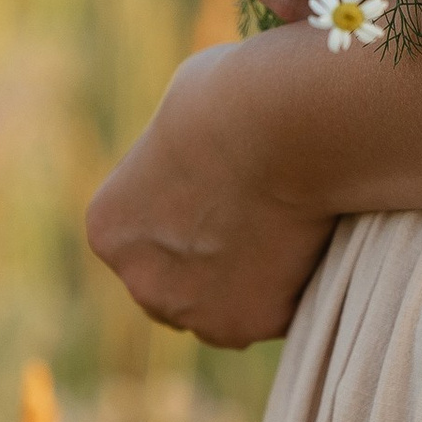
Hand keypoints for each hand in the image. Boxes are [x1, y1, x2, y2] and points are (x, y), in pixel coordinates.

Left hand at [84, 44, 332, 346]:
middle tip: (256, 217)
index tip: (222, 188)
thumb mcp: (178, 117)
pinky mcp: (260, 321)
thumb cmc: (232, 100)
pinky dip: (295, 285)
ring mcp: (202, 311)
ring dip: (250, 282)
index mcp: (110, 229)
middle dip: (208, 265)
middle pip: (174, 289)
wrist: (287, 126)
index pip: (142, 241)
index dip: (185, 217)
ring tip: (288, 226)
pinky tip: (311, 238)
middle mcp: (143, 282)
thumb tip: (193, 161)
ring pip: (225, 308)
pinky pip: (278, 312)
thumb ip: (173, 162)